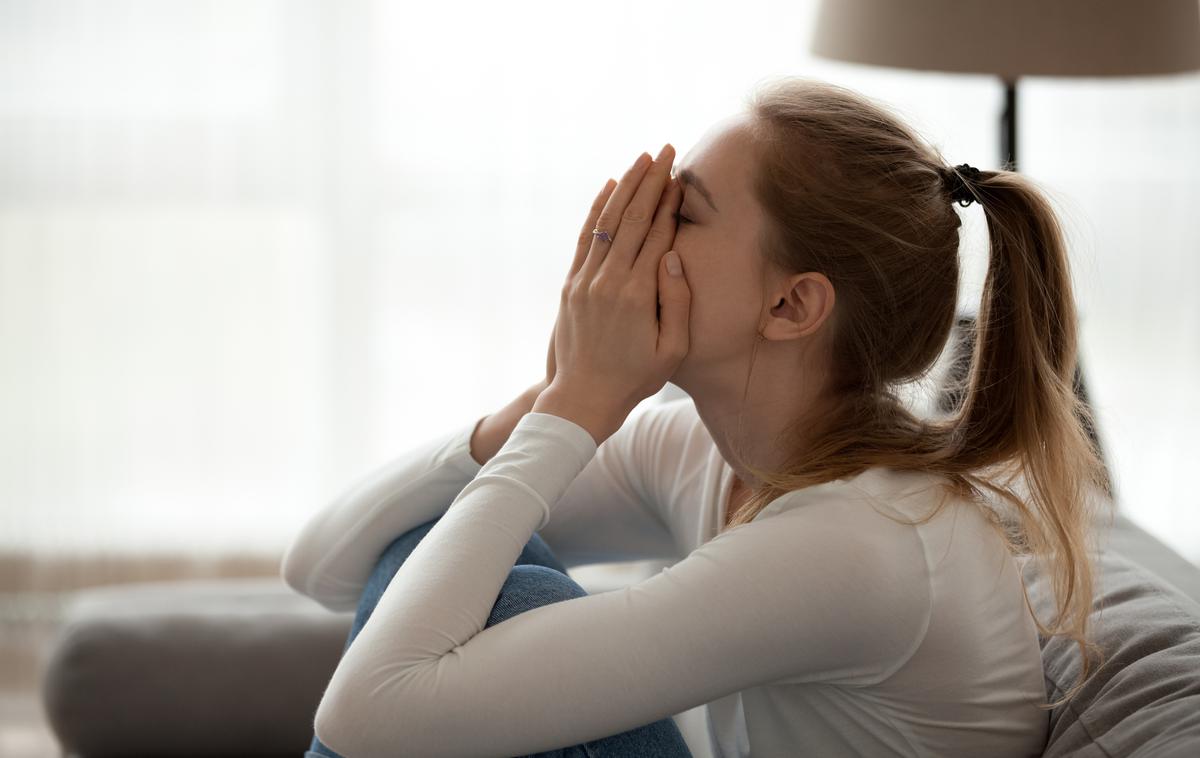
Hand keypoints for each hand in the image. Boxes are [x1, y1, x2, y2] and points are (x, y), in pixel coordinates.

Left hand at [540, 143, 689, 440]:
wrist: (582, 398)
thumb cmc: (635, 378)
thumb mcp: (673, 350)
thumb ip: (678, 302)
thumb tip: (672, 255)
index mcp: (638, 295)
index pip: (657, 235)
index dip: (671, 203)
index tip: (682, 177)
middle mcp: (608, 282)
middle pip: (633, 219)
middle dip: (651, 181)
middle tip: (666, 151)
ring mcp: (585, 281)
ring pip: (608, 222)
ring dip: (626, 187)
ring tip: (643, 159)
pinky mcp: (570, 286)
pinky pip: (585, 238)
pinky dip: (598, 210)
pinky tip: (609, 187)